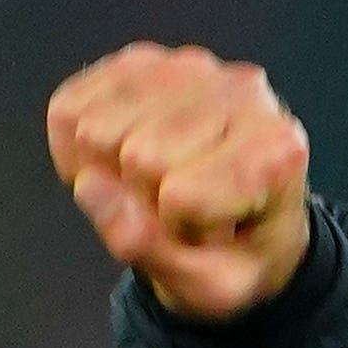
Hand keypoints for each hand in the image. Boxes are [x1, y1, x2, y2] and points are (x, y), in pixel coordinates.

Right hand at [46, 43, 314, 320]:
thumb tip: (90, 185)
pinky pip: (69, 109)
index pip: (180, 196)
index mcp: (277, 150)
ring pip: (95, 128)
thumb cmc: (236, 254)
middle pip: (136, 156)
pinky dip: (76, 149)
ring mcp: (189, 66)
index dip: (177, 231)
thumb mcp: (211, 286)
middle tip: (179, 209)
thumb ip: (152, 248)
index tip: (208, 231)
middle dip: (142, 199)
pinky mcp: (139, 61)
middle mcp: (242, 93)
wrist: (242, 218)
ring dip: (108, 171)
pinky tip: (120, 160)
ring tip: (156, 183)